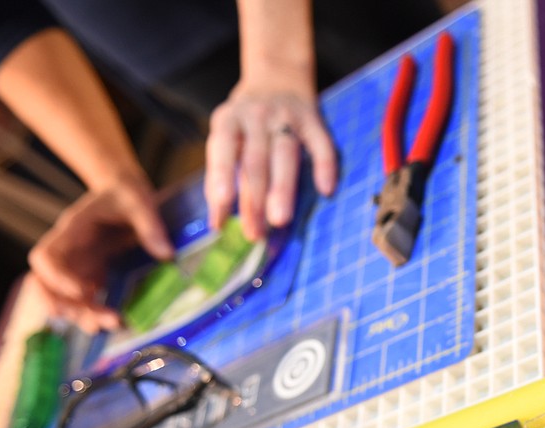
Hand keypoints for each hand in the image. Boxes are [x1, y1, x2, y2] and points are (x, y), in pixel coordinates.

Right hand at [28, 179, 173, 332]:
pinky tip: (118, 321)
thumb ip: (150, 226)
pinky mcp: (93, 275)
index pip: (45, 257)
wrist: (123, 193)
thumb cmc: (126, 194)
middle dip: (67, 306)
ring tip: (113, 323)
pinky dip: (96, 313)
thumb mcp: (139, 201)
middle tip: (95, 321)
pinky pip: (87, 299)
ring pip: (68, 297)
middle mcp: (69, 252)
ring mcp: (79, 266)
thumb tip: (166, 254)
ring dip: (84, 315)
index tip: (81, 291)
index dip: (56, 278)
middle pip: (49, 285)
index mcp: (71, 230)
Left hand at [204, 84, 337, 240]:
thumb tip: (218, 224)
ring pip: (285, 154)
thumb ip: (222, 174)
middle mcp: (256, 115)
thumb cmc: (246, 122)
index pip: (223, 150)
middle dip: (254, 198)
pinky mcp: (313, 118)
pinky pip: (321, 144)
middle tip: (254, 233)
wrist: (277, 76)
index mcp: (229, 120)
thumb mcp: (227, 136)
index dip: (221, 177)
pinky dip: (324, 166)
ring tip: (280, 220)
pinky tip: (326, 189)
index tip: (221, 208)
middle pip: (256, 159)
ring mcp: (287, 116)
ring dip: (282, 188)